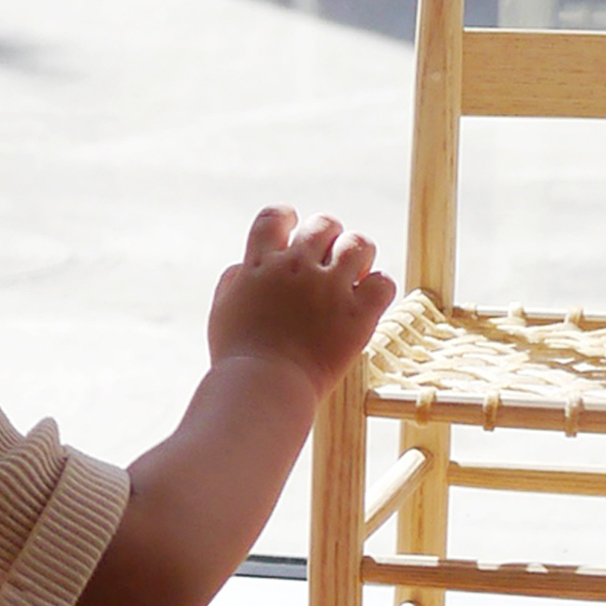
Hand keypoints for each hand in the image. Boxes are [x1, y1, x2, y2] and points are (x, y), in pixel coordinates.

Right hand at [206, 206, 395, 396]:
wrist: (262, 389)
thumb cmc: (238, 359)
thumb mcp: (222, 312)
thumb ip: (234, 281)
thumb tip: (245, 266)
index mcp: (260, 264)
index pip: (274, 217)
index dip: (287, 216)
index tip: (293, 225)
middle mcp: (295, 267)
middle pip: (324, 224)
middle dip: (329, 237)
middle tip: (330, 261)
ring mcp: (328, 288)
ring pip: (359, 244)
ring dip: (358, 256)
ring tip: (354, 276)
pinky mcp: (357, 315)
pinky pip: (383, 283)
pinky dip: (378, 289)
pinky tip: (367, 303)